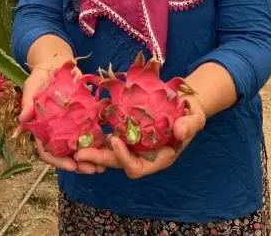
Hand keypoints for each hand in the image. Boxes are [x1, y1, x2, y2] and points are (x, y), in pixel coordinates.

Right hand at [18, 63, 103, 174]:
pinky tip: (109, 147)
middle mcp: (55, 132)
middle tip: (93, 169)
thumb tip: (22, 119)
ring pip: (79, 148)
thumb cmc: (41, 76)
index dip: (58, 161)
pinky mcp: (82, 119)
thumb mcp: (32, 86)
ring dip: (90, 158)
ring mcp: (70, 127)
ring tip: (104, 165)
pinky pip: (90, 133)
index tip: (72, 166)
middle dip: (79, 164)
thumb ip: (28, 102)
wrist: (56, 63)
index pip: (47, 151)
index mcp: (41, 129)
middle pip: (66, 154)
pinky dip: (98, 142)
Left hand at [74, 93, 206, 177]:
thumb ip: (190, 124)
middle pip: (119, 163)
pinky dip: (97, 136)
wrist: (185, 101)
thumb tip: (178, 132)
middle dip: (100, 159)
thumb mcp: (196, 116)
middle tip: (79, 153)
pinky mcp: (127, 133)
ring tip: (74, 146)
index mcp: (160, 158)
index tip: (115, 140)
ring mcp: (134, 145)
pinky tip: (82, 130)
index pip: (139, 167)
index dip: (125, 158)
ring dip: (93, 150)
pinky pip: (110, 138)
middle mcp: (144, 155)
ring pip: (110, 153)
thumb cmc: (192, 111)